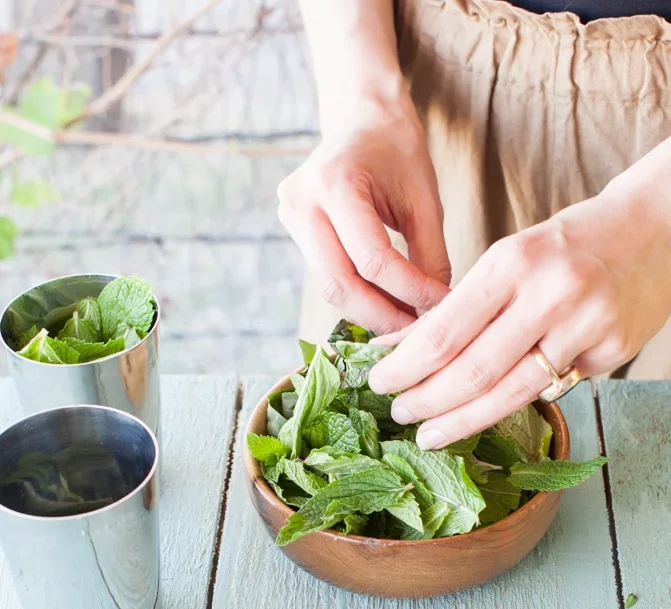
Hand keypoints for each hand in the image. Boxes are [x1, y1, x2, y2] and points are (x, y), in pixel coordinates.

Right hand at [277, 92, 450, 335]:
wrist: (361, 117)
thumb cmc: (398, 150)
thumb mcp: (424, 199)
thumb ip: (430, 256)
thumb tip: (436, 313)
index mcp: (335, 183)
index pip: (372, 259)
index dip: (409, 291)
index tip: (442, 309)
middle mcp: (302, 202)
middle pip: (340, 284)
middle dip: (382, 315)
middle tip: (418, 334)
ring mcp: (290, 217)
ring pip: (329, 287)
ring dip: (369, 311)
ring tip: (405, 322)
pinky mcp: (292, 230)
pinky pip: (326, 276)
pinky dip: (358, 296)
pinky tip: (386, 305)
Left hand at [369, 185, 670, 448]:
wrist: (653, 228)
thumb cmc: (563, 248)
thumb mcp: (505, 262)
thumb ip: (452, 309)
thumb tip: (390, 350)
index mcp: (512, 262)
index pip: (444, 332)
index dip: (406, 368)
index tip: (379, 384)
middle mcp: (550, 292)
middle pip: (473, 372)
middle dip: (428, 402)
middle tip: (401, 416)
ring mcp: (587, 324)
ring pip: (511, 394)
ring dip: (462, 422)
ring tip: (431, 434)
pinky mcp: (613, 350)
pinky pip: (552, 389)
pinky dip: (516, 401)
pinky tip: (491, 408)